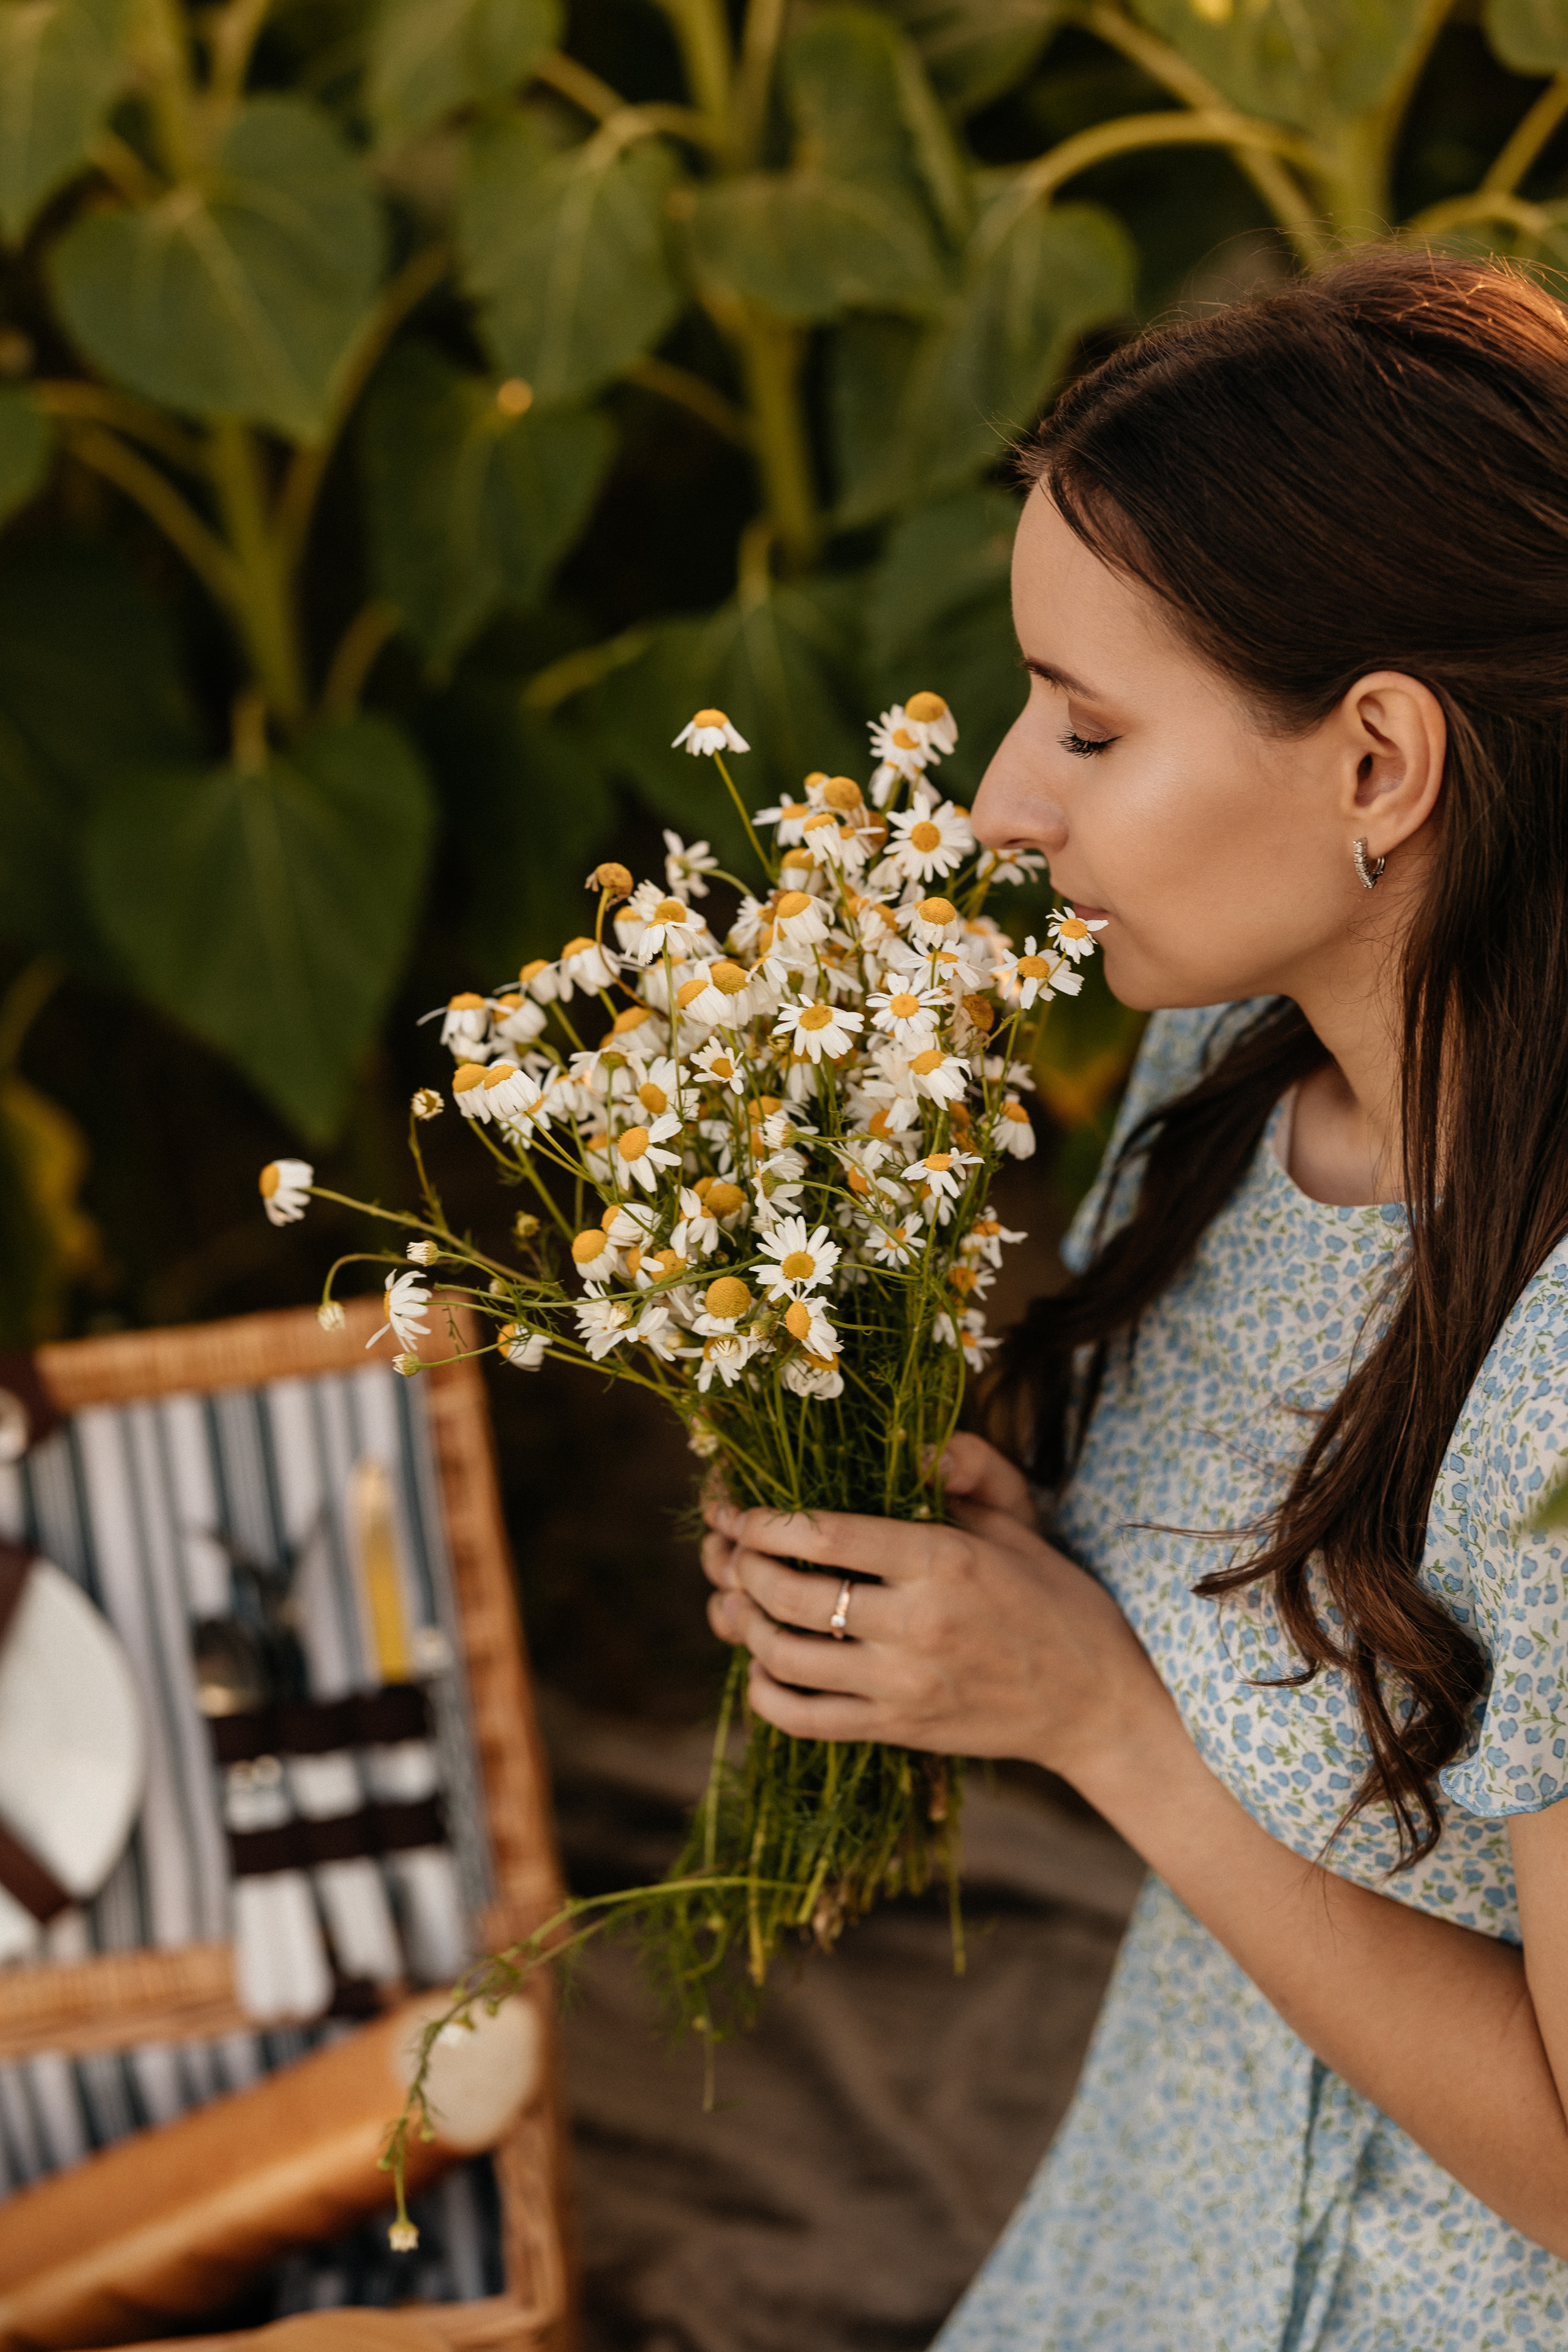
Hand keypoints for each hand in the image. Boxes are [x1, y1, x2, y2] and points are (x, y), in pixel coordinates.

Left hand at [700, 1435, 1161, 1773]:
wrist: (1095, 1701)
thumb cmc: (1053, 1600)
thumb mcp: (1016, 1523)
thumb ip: (966, 1470)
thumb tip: (913, 1442)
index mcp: (943, 1559)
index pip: (823, 1534)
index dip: (761, 1519)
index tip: (735, 1508)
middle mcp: (917, 1623)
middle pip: (789, 1593)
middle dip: (740, 1566)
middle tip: (729, 1551)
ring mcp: (902, 1684)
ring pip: (784, 1657)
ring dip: (743, 1624)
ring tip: (739, 1601)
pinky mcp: (896, 1729)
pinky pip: (803, 1719)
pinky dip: (765, 1693)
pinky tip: (764, 1665)